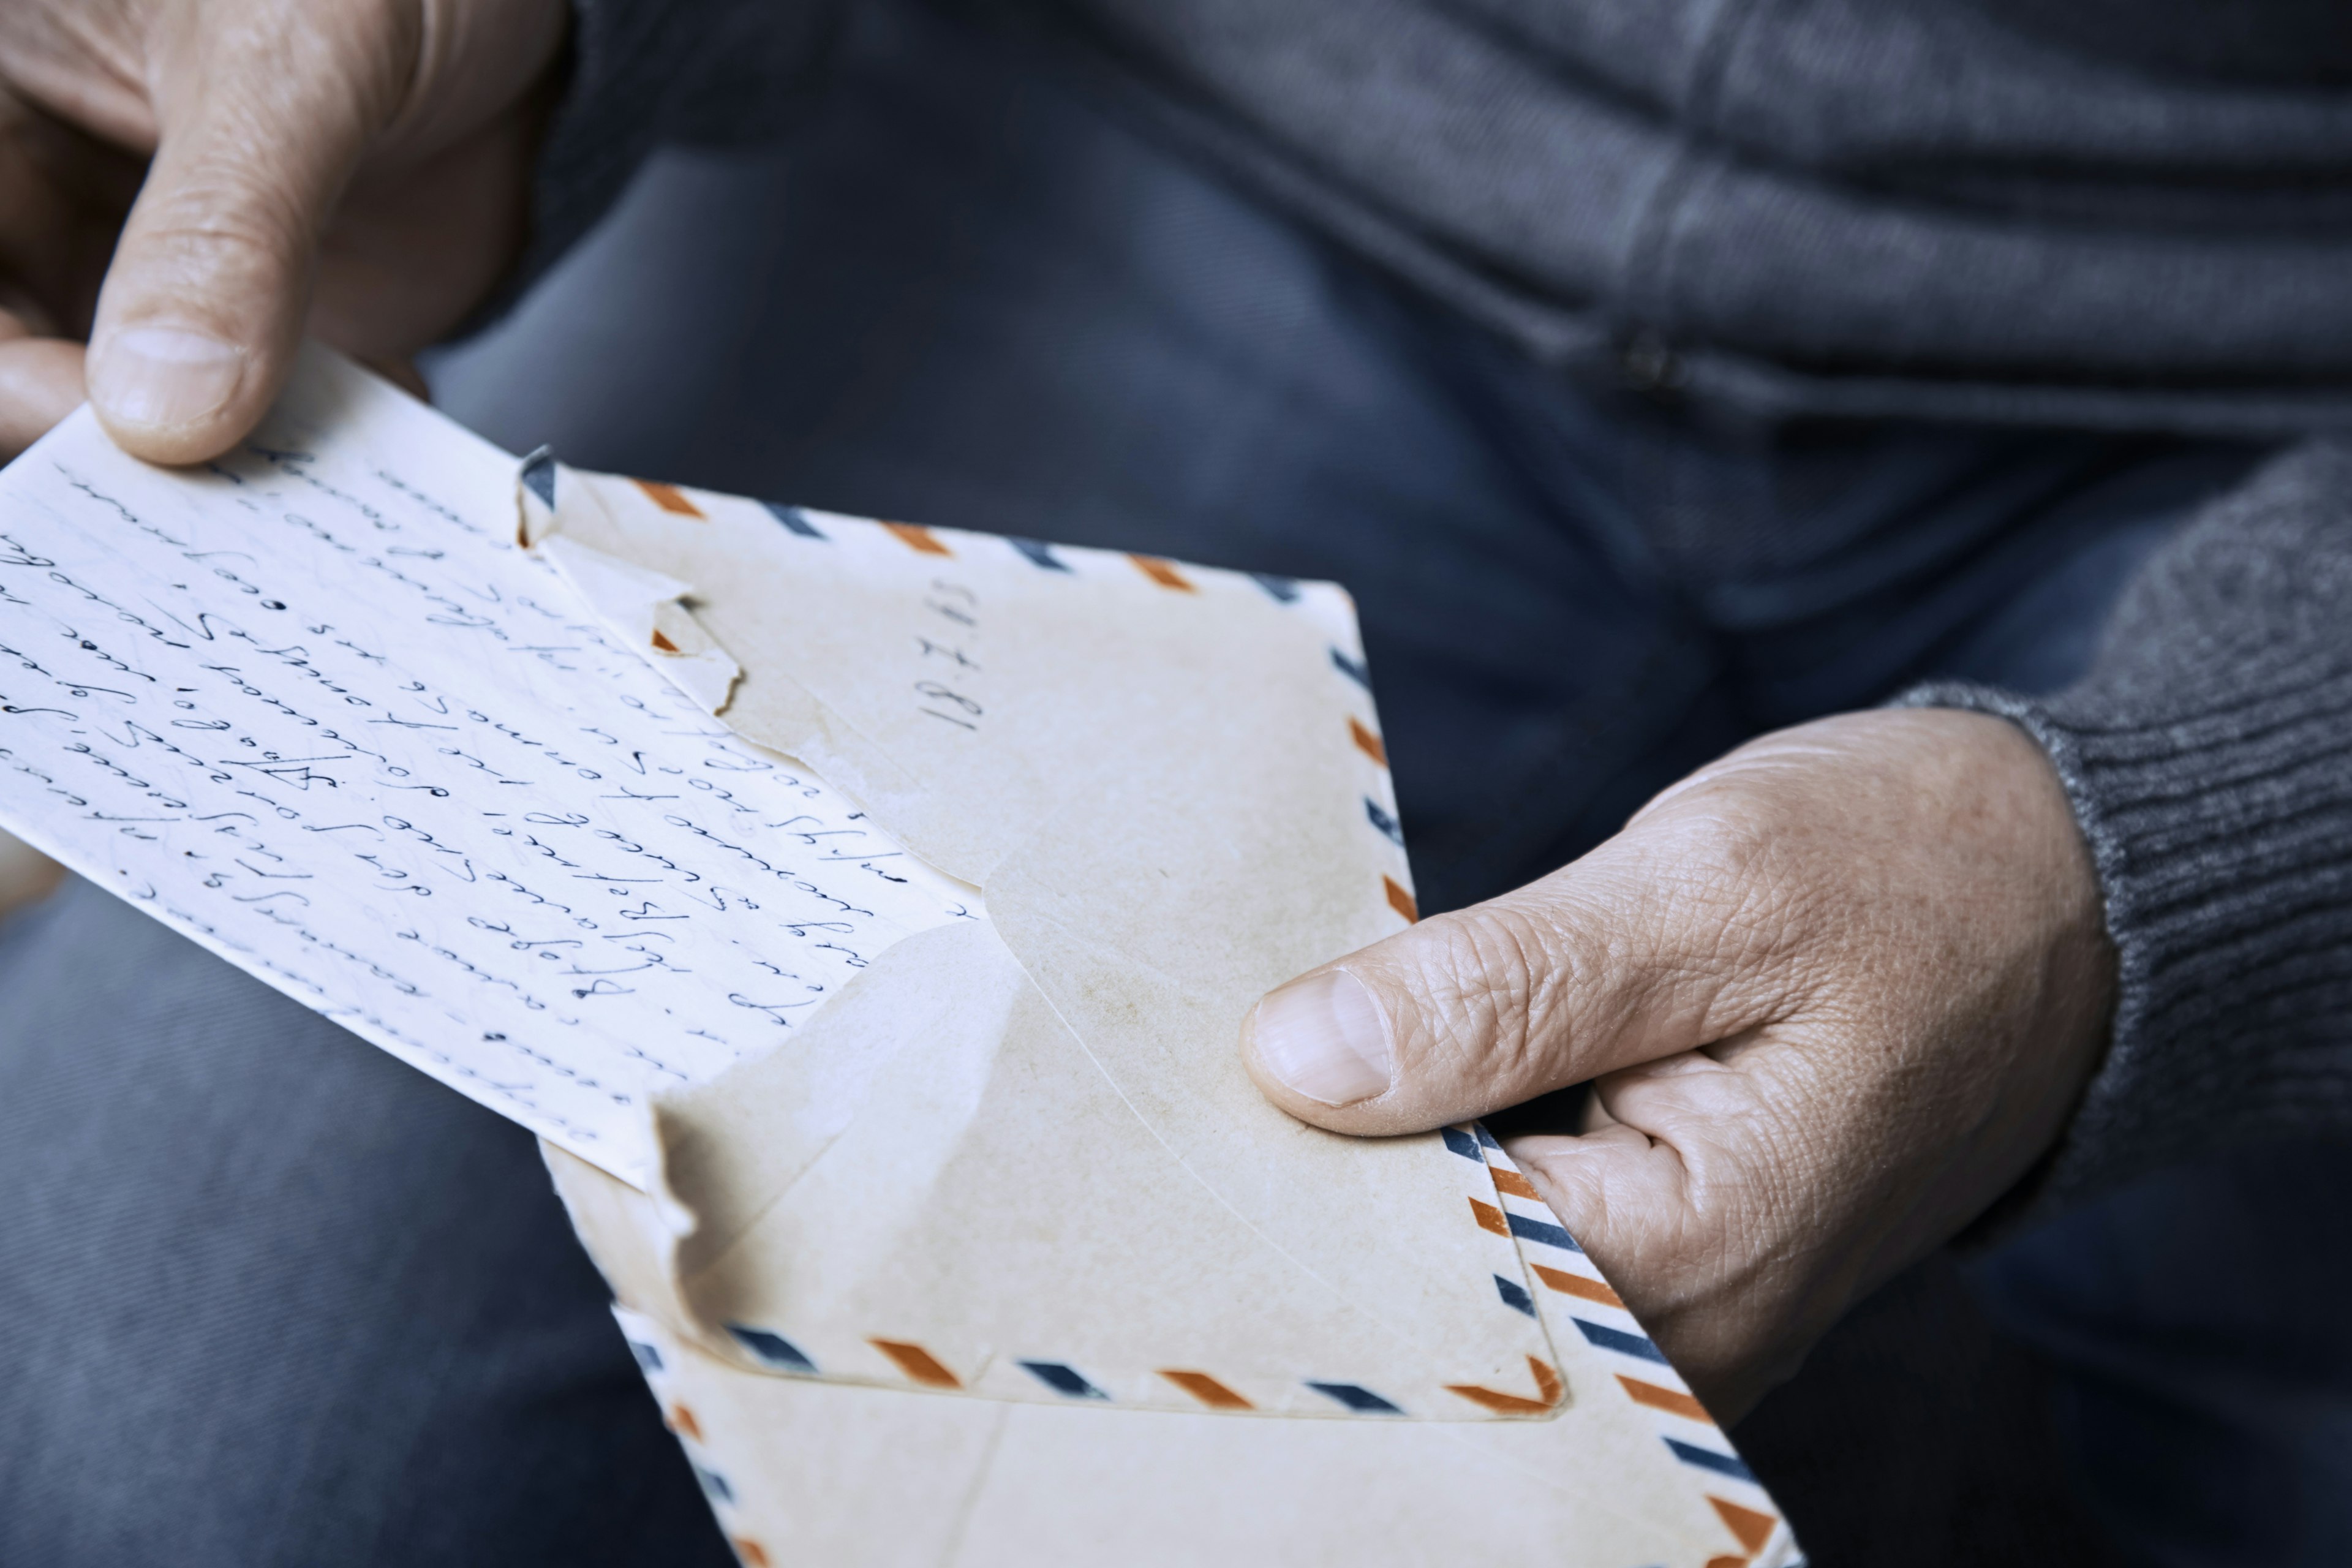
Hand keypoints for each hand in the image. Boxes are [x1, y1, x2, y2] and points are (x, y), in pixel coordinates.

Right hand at [0, 0, 565, 463]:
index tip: (92, 419)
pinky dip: (317, 474)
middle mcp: (43, 190)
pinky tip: (380, 475)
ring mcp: (152, 276)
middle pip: (10, 364)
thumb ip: (228, 226)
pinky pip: (262, 438)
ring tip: (305, 508)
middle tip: (208, 512)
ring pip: (129, 426)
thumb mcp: (293, 56)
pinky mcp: (266, 333)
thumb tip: (162, 412)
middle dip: (99, 456)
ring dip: (216, 489)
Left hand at [1241, 708, 2115, 1420]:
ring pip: (1459, 1238)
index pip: (1418, 1257)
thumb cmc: (1919, 874)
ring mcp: (1675, 1289)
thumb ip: (1506, 986)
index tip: (1204, 1060)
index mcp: (1696, 1253)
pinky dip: (1440, 1123)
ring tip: (1300, 1025)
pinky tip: (1391, 1045)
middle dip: (1320, 1151)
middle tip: (1227, 1028)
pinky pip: (1511, 1203)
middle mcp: (1683, 1317)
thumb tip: (1298, 1058)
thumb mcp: (1714, 885)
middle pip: (1427, 1268)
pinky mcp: (1662, 1233)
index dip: (1296, 1157)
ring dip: (1374, 1132)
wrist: (2070, 894)